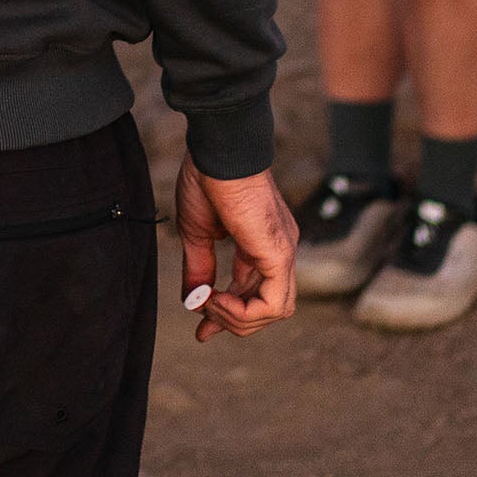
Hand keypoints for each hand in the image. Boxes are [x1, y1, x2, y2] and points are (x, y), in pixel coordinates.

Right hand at [176, 158, 295, 342]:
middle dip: (233, 321)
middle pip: (267, 307)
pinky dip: (244, 312)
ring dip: (237, 318)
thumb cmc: (208, 178)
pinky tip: (217, 299)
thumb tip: (193, 301)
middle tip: (203, 322)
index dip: (229, 314)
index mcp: (262, 243)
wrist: (218, 149)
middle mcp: (279, 251)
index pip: (254, 292)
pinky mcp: (279, 254)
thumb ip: (199, 267)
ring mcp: (283, 253)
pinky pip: (273, 303)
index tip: (202, 327)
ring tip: (209, 303)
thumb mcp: (197, 231)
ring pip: (275, 310)